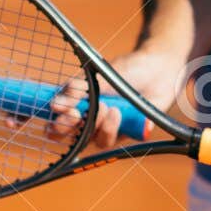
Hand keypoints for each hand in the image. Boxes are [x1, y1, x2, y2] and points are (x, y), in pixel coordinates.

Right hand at [47, 47, 184, 149]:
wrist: (157, 69)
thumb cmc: (126, 70)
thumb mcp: (99, 77)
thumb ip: (77, 91)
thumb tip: (55, 105)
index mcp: (77, 104)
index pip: (54, 121)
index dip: (52, 123)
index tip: (58, 112)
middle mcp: (89, 119)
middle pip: (67, 137)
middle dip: (68, 128)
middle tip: (77, 114)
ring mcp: (106, 128)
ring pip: (91, 140)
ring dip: (97, 124)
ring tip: (109, 107)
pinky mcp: (125, 134)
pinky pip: (113, 141)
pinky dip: (114, 128)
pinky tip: (119, 113)